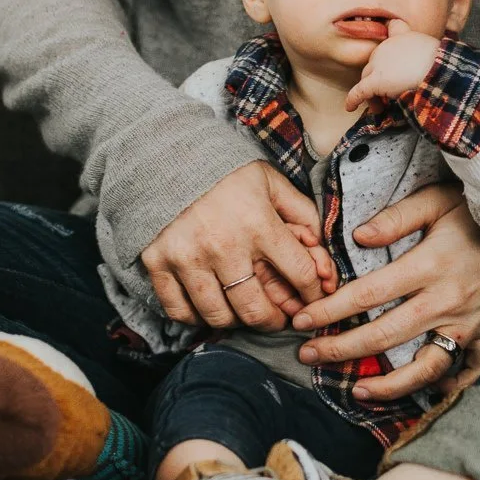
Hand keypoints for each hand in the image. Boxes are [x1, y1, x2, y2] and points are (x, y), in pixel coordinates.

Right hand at [139, 162, 329, 331]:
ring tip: (242, 312)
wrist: (168, 157)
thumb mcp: (270, 182)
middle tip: (277, 319)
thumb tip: (321, 246)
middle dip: (273, 321)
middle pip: (255, 310)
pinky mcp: (158, 263)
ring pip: (218, 316)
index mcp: (258, 223)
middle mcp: (224, 246)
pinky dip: (195, 317)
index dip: (312, 292)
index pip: (300, 274)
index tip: (312, 297)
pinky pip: (179, 311)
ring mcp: (188, 258)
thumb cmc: (226, 172)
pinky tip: (208, 306)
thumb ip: (301, 212)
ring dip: (235, 322)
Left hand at [290, 181, 479, 400]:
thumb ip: (397, 217)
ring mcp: (471, 322)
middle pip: (386, 335)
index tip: (301, 320)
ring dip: (390, 385)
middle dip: (342, 349)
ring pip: (427, 366)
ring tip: (357, 391)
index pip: (368, 294)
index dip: (330, 309)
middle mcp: (448, 300)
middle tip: (308, 356)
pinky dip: (451, 386)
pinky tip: (425, 392)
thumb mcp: (439, 199)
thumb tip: (357, 237)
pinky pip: (472, 370)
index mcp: (430, 265)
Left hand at [343, 20, 440, 109]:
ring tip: (381, 106)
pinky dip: (353, 99)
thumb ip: (424, 56)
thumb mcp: (436, 53)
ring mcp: (379, 61)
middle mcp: (388, 45)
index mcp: (405, 36)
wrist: (441, 70)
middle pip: (375, 61)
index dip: (389, 34)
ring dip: (371, 92)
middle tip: (387, 93)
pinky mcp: (375, 80)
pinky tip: (350, 107)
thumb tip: (423, 71)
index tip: (386, 38)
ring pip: (367, 77)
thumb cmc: (443, 65)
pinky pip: (359, 91)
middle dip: (378, 77)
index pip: (393, 29)